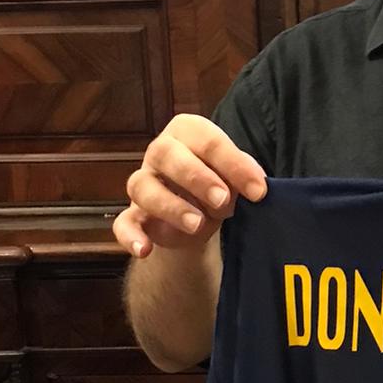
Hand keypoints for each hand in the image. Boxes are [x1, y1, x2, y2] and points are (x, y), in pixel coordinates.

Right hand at [113, 115, 266, 258]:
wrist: (199, 217)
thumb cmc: (218, 185)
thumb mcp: (235, 179)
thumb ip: (244, 177)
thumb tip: (257, 185)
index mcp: (187, 133)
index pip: (207, 140)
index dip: (233, 164)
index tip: (258, 191)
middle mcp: (160, 152)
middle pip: (166, 154)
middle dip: (196, 177)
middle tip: (222, 200)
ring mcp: (143, 182)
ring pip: (141, 186)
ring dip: (170, 206)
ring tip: (196, 224)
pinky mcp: (133, 215)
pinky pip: (123, 223)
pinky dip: (131, 237)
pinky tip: (145, 250)